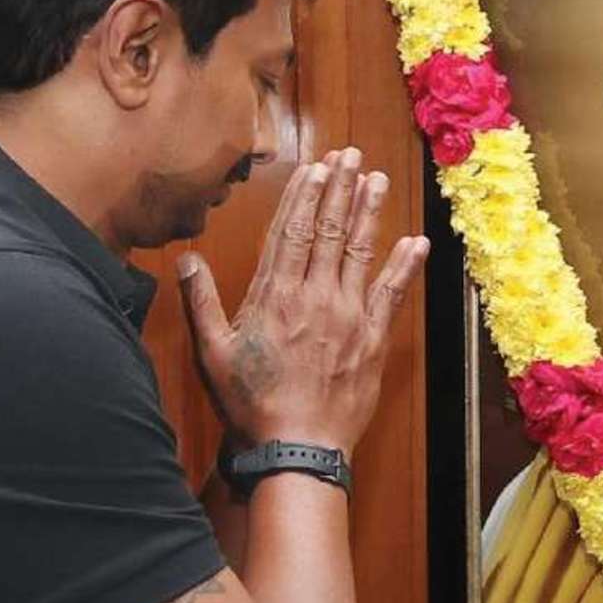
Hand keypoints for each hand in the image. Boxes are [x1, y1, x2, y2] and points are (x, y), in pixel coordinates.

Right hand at [177, 147, 428, 455]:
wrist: (298, 446)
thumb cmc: (253, 404)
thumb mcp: (214, 354)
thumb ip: (200, 303)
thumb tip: (187, 260)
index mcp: (274, 296)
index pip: (291, 232)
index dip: (305, 196)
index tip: (316, 168)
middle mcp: (314, 296)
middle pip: (328, 231)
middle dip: (339, 189)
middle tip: (349, 156)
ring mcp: (347, 315)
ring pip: (359, 251)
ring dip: (368, 213)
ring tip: (375, 180)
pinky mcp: (372, 339)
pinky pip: (392, 294)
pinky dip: (405, 267)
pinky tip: (415, 242)